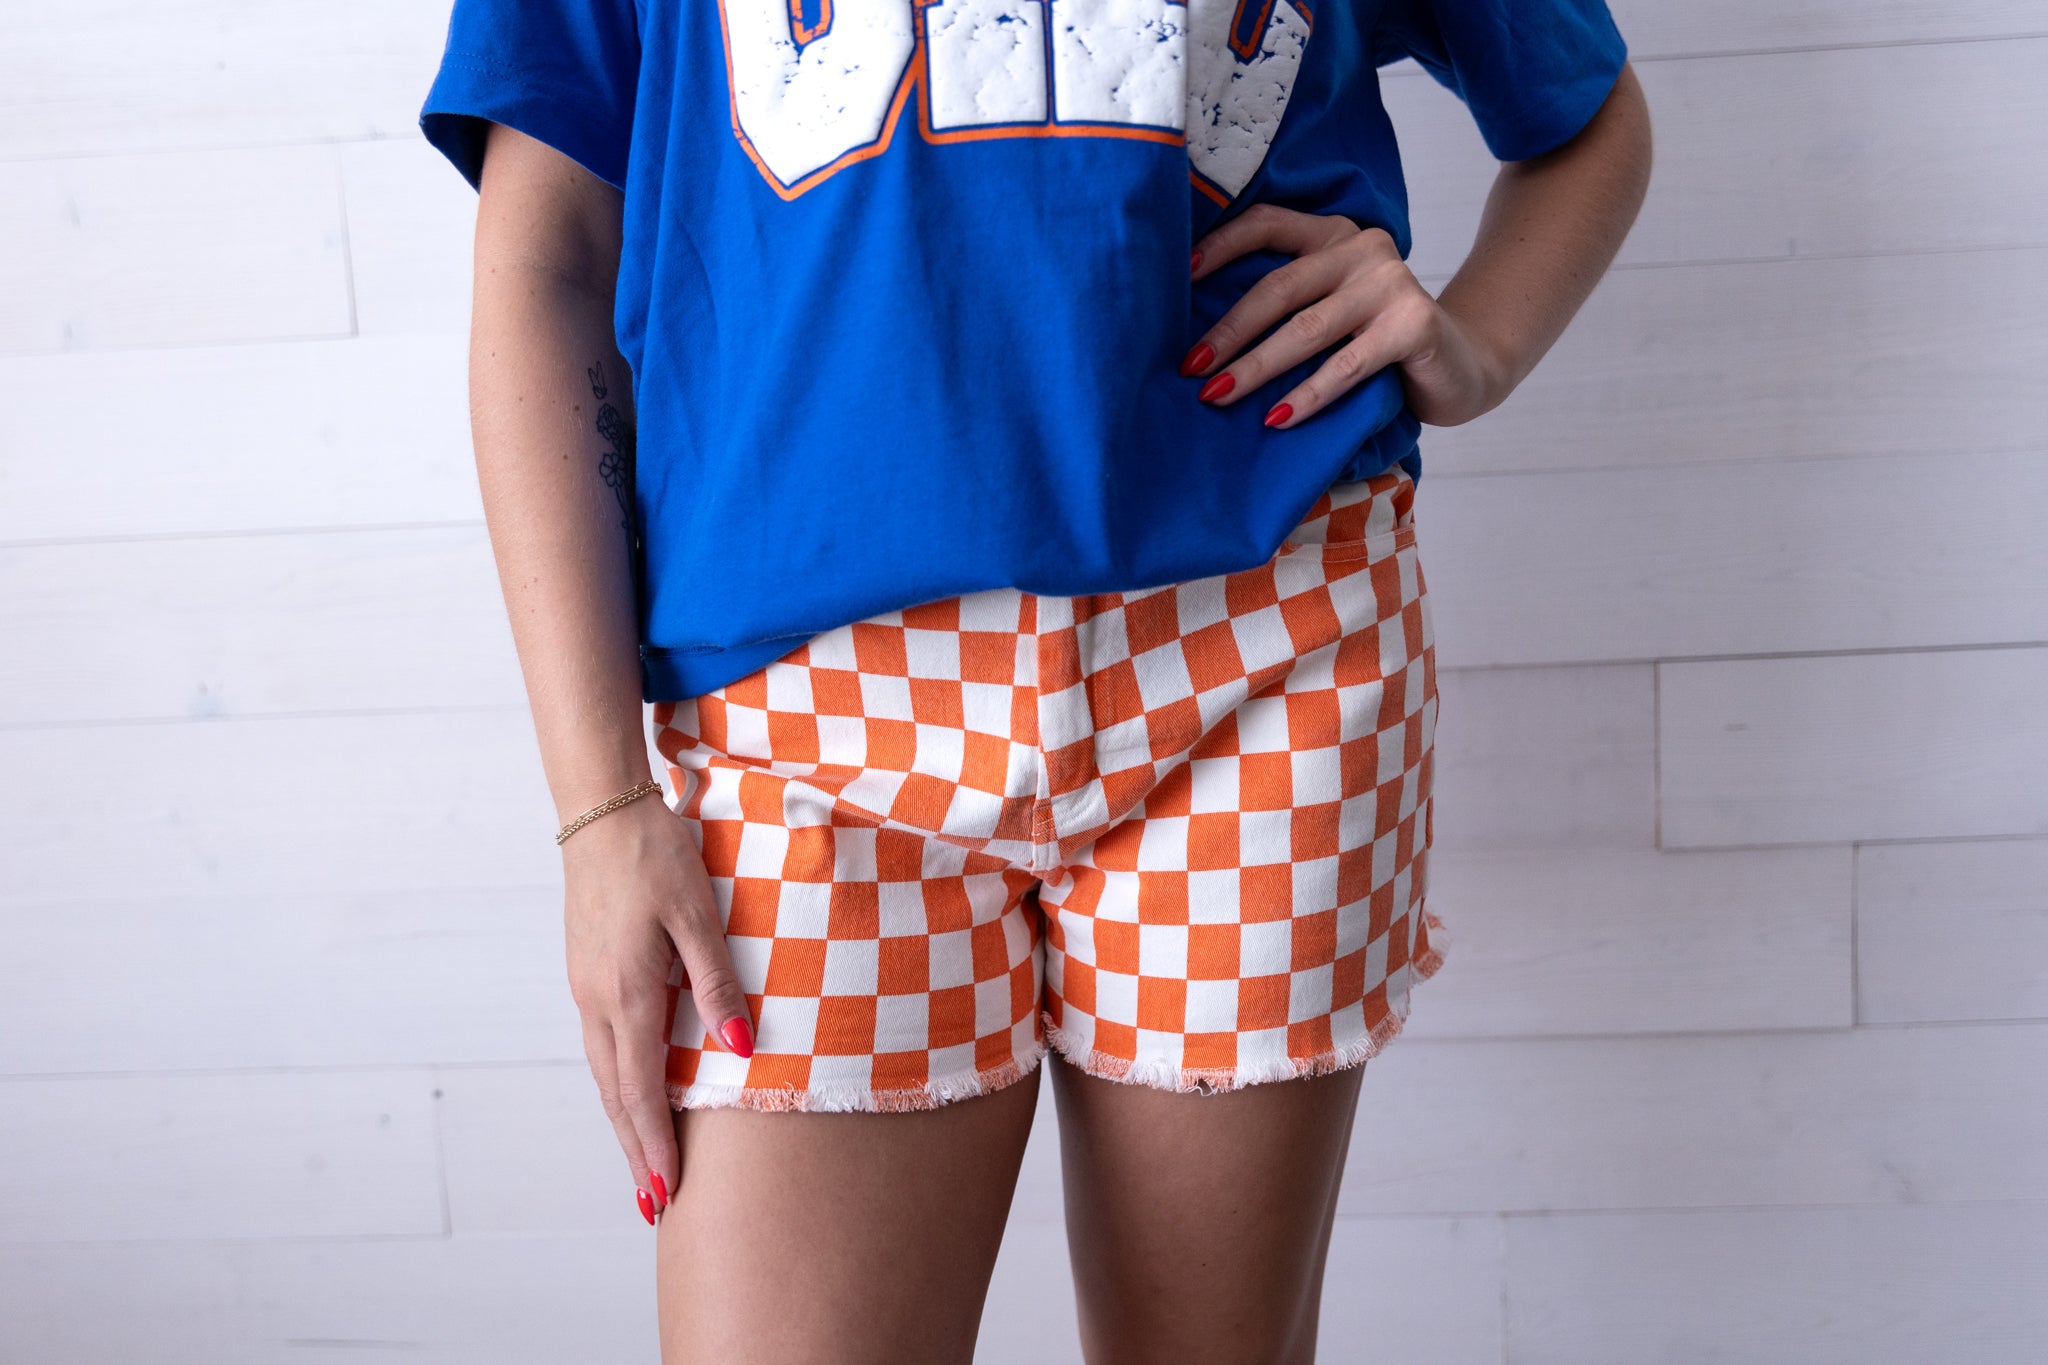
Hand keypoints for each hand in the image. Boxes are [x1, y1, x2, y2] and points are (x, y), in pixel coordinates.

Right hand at [561, 786, 753, 1224]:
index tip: (665, 1191)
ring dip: (624, 1122)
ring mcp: (586, 988)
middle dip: (635, 1150)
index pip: (641, 1089)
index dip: (654, 1143)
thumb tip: (739, 1044)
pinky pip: (602, 1045)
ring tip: (641, 1164)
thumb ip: (717, 982)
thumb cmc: (656, 856)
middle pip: (616, 1094)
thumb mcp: (697, 915)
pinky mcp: (587, 974)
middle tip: (652, 1203)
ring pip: (604, 1072)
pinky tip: (631, 1094)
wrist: (601, 812)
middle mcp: (598, 1001)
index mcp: (626, 993)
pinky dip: (617, 1083)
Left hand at [1182, 203, 1508, 429]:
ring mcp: (1390, 283)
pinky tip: (1276, 418)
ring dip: (1255, 368)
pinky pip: (1346, 365)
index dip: (1220, 247)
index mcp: (1334, 235)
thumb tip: (1204, 339)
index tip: (1178, 279)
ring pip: (1306, 329)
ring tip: (1217, 398)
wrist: (1463, 365)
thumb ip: (1291, 304)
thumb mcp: (1333, 310)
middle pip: (1278, 287)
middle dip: (1227, 332)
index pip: (1267, 224)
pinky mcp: (1413, 325)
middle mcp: (1362, 248)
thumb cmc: (1379, 343)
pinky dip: (1307, 395)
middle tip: (1190, 368)